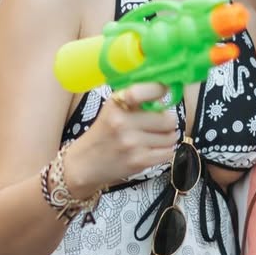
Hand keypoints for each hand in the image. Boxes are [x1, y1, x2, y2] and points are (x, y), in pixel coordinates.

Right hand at [64, 82, 179, 193]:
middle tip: (160, 125)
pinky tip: (153, 150)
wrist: (84, 164)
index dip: (163, 91)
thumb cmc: (103, 134)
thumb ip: (136, 99)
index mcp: (117, 104)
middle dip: (167, 122)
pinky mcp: (139, 161)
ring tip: (154, 139)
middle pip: (168, 119)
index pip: (150, 90)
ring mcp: (132, 142)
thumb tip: (168, 91)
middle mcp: (123, 121)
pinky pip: (168, 153)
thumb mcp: (112, 109)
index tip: (166, 93)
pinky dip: (165, 152)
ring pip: (171, 137)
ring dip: (167, 138)